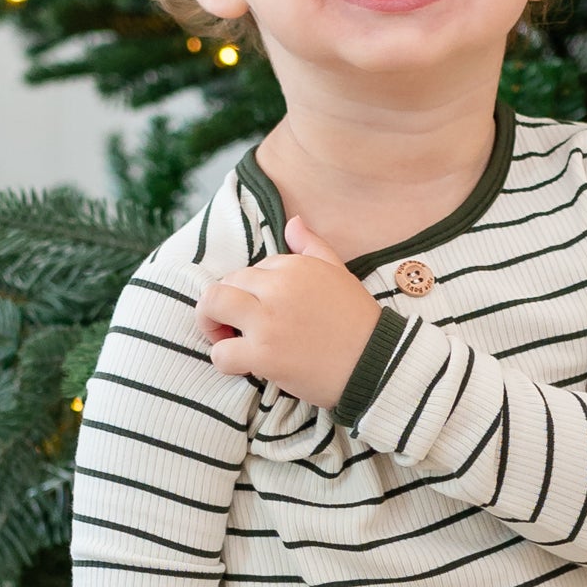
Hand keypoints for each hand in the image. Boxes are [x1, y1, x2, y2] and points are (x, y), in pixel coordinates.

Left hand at [197, 214, 381, 409]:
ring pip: (212, 305)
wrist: (377, 364)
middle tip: (235, 326)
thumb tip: (293, 222)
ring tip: (224, 338)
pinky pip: (221, 352)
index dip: (252, 291)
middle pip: (227, 283)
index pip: (253, 269)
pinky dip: (223, 359)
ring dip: (209, 322)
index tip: (264, 311)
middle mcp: (277, 287)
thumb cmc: (359, 323)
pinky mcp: (263, 355)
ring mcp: (268, 321)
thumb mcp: (340, 273)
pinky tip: (239, 364)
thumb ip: (313, 246)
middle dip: (224, 304)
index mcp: (295, 265)